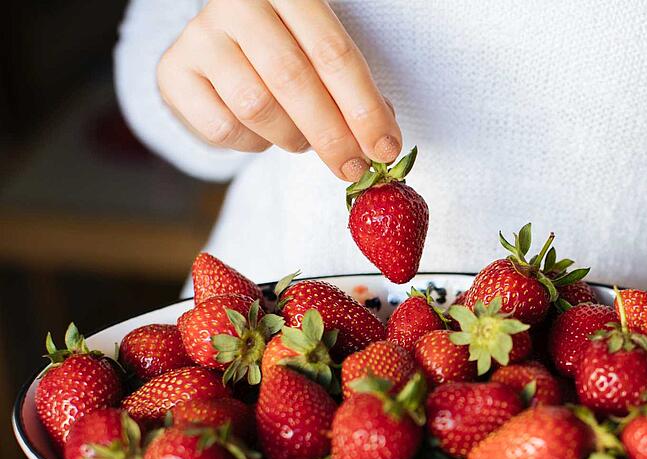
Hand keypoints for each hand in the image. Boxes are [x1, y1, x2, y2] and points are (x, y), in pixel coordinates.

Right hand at [157, 0, 400, 179]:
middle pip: (293, 79)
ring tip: (303, 140)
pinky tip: (263, 133)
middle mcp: (238, 3)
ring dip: (292, 138)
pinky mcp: (173, 72)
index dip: (363, 108)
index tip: (385, 148)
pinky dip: (253, 143)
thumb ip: (351, 90)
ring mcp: (200, 36)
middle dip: (332, 135)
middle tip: (354, 168)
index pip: (333, 53)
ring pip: (256, 105)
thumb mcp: (323, 56)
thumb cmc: (287, 51)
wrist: (223, 50)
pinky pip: (223, 127)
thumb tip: (381, 140)